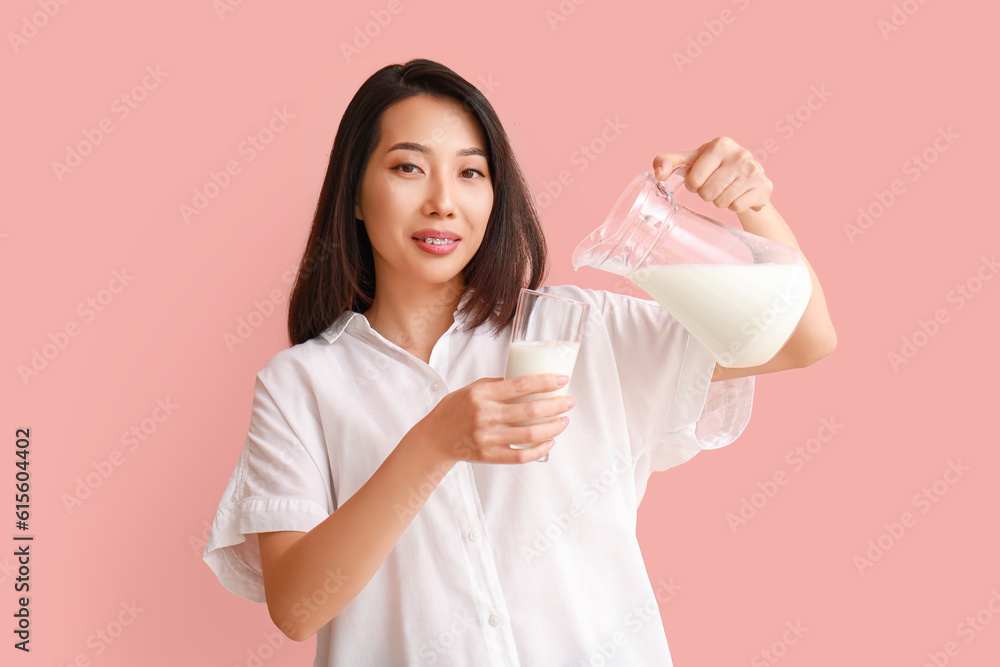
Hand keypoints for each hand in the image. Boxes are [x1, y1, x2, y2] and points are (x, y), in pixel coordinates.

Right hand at [416, 374, 573, 464]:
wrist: (435, 438)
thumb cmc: (456, 409)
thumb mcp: (473, 389)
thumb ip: (498, 385)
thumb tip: (528, 381)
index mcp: (483, 395)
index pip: (521, 385)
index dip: (545, 382)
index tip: (562, 380)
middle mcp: (486, 415)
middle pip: (530, 410)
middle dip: (556, 405)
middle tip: (569, 402)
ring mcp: (488, 438)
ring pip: (530, 434)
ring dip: (553, 427)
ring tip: (564, 421)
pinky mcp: (489, 456)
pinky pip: (521, 456)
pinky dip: (539, 450)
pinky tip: (550, 442)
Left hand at [652, 136, 772, 213]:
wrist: (748, 176)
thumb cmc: (713, 167)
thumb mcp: (691, 161)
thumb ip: (668, 162)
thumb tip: (658, 174)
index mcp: (720, 144)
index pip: (693, 181)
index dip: (693, 184)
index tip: (701, 178)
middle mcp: (740, 154)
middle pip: (707, 194)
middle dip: (707, 194)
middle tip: (715, 186)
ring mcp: (754, 170)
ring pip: (722, 202)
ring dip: (720, 201)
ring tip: (726, 189)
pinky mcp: (764, 187)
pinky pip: (736, 207)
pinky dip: (734, 205)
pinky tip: (739, 194)